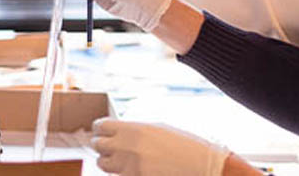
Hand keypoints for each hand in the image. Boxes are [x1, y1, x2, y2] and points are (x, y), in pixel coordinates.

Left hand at [91, 118, 229, 175]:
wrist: (201, 165)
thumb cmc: (183, 144)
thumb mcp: (158, 128)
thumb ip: (134, 130)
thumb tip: (116, 131)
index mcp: (134, 129)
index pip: (101, 126)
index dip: (101, 128)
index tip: (104, 130)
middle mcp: (128, 147)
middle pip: (97, 145)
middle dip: (103, 144)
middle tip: (112, 145)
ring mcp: (129, 167)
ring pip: (102, 164)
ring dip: (109, 160)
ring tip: (122, 158)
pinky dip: (121, 172)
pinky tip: (134, 167)